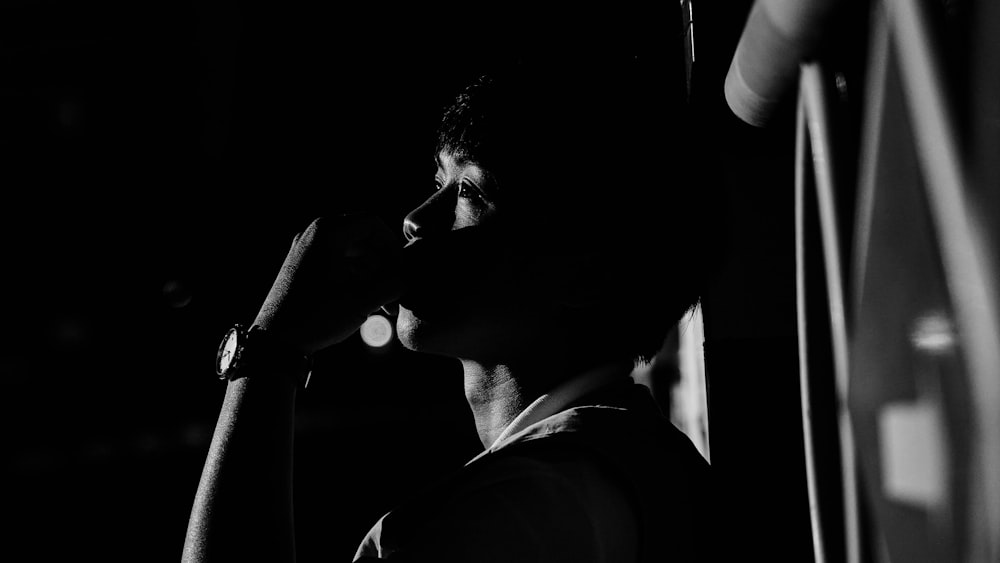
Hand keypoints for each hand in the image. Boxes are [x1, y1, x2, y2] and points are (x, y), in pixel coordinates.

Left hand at [253, 215, 403, 353]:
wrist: (276, 342)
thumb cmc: (317, 317)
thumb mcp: (363, 300)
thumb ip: (393, 283)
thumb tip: (412, 275)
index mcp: (328, 232)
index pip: (373, 223)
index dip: (393, 246)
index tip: (404, 269)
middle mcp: (314, 234)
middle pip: (362, 237)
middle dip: (384, 263)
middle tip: (397, 290)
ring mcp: (306, 250)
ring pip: (351, 252)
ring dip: (372, 274)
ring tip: (386, 304)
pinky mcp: (303, 267)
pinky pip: (337, 263)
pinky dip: (355, 278)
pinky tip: (367, 303)